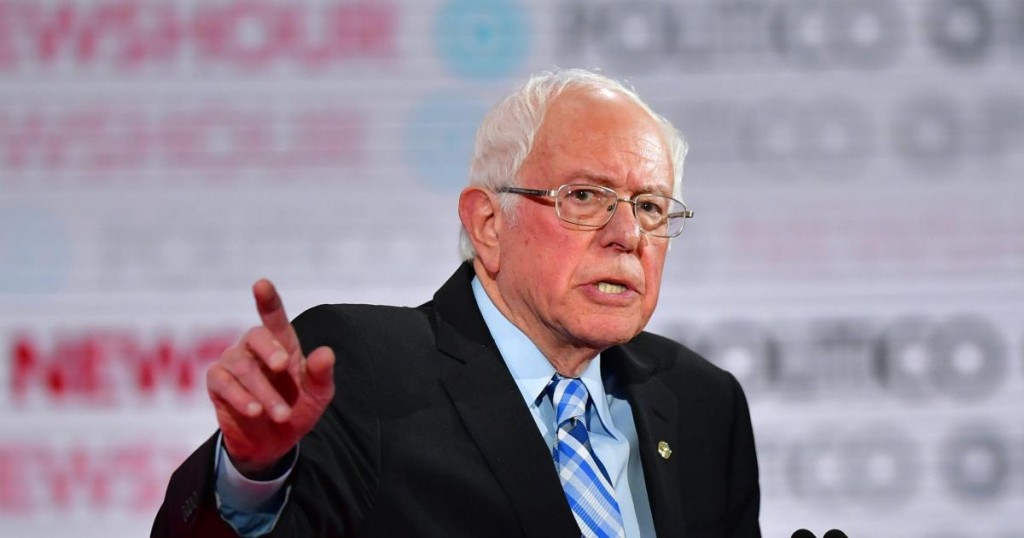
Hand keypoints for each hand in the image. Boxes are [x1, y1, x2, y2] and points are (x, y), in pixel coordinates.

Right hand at [206, 279, 335, 476]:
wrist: (274, 442)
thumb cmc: (298, 408)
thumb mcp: (318, 395)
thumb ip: (321, 375)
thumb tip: (326, 353)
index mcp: (282, 343)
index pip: (274, 317)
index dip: (267, 299)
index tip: (261, 284)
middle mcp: (255, 348)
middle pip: (256, 336)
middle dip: (269, 349)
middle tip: (282, 365)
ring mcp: (233, 363)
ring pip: (242, 366)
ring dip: (263, 391)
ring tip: (280, 414)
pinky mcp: (217, 382)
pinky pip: (224, 383)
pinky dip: (241, 398)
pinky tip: (254, 412)